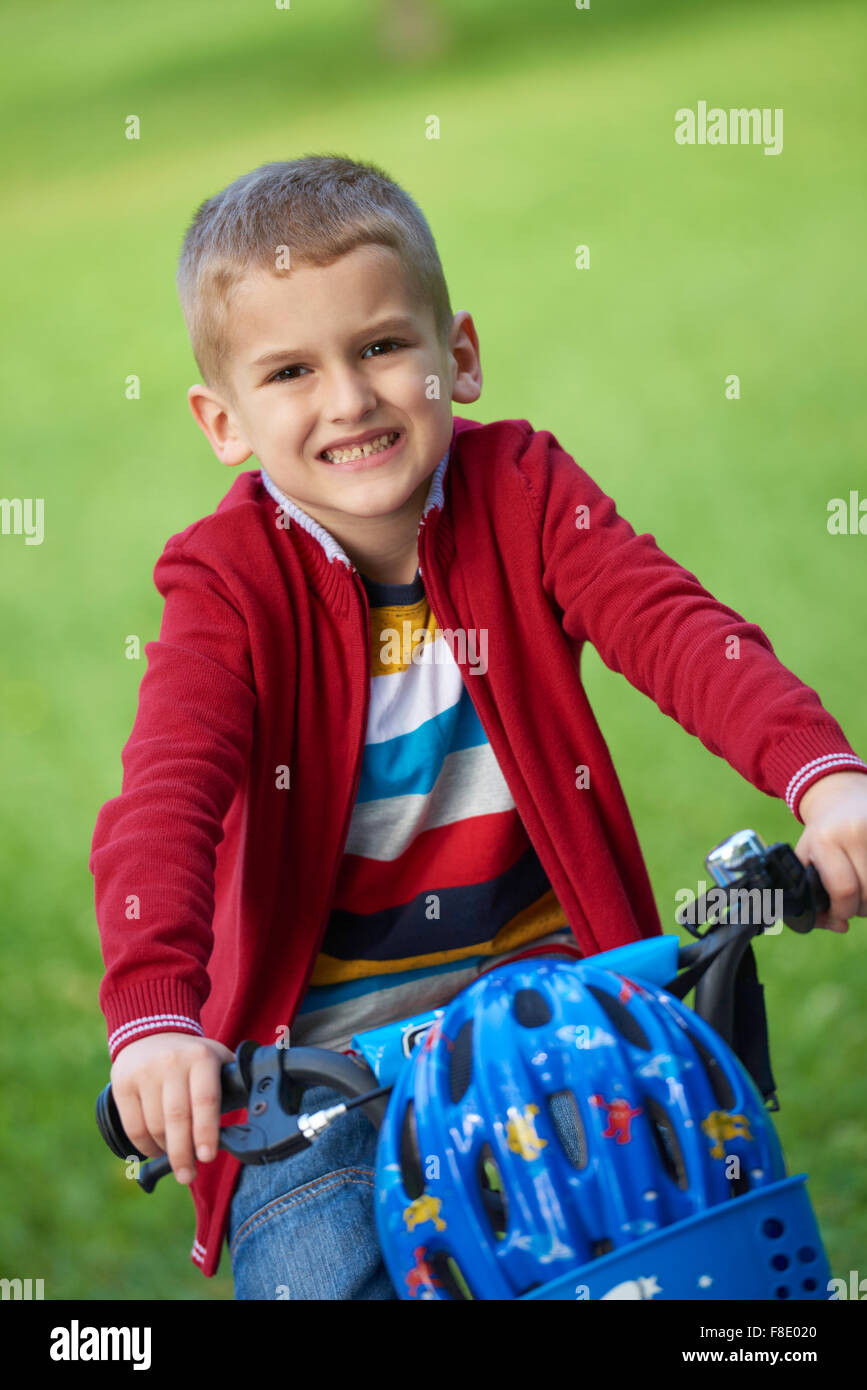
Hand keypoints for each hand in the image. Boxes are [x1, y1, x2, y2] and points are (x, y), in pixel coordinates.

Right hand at [110, 1033, 235, 1184]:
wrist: (150, 1030)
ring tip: (176, 1158)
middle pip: (176, 1118)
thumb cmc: (192, 1057)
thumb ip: (233, 1083)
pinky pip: (133, 1127)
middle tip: (188, 1176)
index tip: (207, 1157)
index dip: (206, 1131)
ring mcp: (144, 1073)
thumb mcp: (216, 1058)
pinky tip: (156, 1149)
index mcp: (201, 1057)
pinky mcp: (123, 1085)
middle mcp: (171, 1063)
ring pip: (154, 1126)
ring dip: (166, 1150)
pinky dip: (145, 1146)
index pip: (205, 1099)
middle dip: (183, 1153)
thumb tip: (253, 1119)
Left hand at [794, 771, 866, 931]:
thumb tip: (838, 926)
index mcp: (825, 839)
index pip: (844, 890)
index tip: (838, 914)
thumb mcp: (805, 857)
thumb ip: (810, 896)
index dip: (842, 911)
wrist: (841, 798)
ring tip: (861, 889)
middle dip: (859, 908)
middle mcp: (855, 832)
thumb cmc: (821, 835)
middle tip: (851, 902)